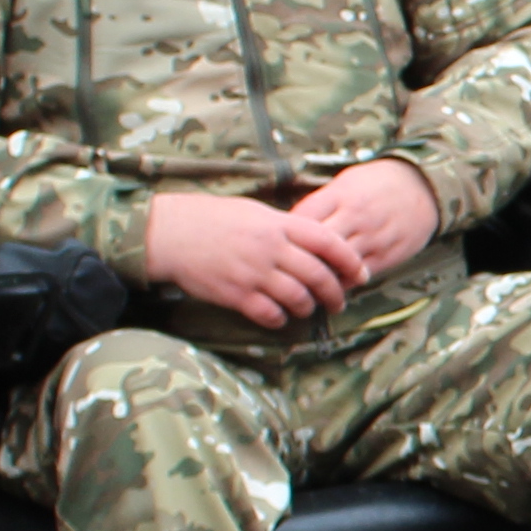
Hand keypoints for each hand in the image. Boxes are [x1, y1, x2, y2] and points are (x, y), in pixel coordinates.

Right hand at [143, 192, 363, 328]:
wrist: (169, 233)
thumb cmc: (212, 219)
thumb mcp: (254, 212)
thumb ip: (286, 227)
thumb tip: (315, 243)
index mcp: (279, 224)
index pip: (328, 243)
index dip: (350, 261)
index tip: (361, 274)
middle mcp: (271, 249)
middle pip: (319, 276)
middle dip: (335, 293)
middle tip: (339, 302)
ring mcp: (254, 273)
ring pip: (298, 299)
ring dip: (309, 308)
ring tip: (308, 309)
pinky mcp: (236, 294)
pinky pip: (270, 314)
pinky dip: (280, 319)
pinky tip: (279, 316)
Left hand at [284, 158, 443, 287]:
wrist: (424, 186)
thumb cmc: (378, 183)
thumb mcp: (346, 181)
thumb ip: (321, 203)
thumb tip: (291, 225)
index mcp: (340, 194)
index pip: (302, 219)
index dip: (287, 235)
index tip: (281, 244)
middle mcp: (355, 216)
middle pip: (316, 245)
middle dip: (300, 259)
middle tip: (287, 270)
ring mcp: (372, 237)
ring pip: (336, 265)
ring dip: (320, 276)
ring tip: (306, 283)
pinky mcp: (387, 255)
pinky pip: (357, 276)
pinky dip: (342, 282)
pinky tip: (333, 283)